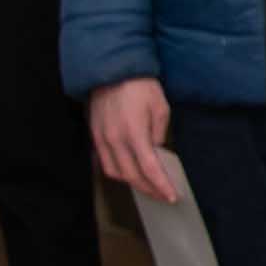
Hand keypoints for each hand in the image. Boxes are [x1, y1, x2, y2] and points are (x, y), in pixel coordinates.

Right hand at [87, 77, 182, 203]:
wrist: (112, 69)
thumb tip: (156, 153)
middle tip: (162, 196)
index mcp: (134, 132)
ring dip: (132, 183)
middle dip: (149, 189)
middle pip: (131, 176)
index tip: (171, 197)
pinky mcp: (94, 135)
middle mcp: (115, 139)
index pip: (149, 168)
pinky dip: (118, 172)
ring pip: (115, 173)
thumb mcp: (160, 108)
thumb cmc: (140, 86)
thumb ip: (159, 134)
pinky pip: (105, 162)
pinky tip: (130, 172)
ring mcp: (102, 138)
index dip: (160, 185)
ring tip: (147, 186)